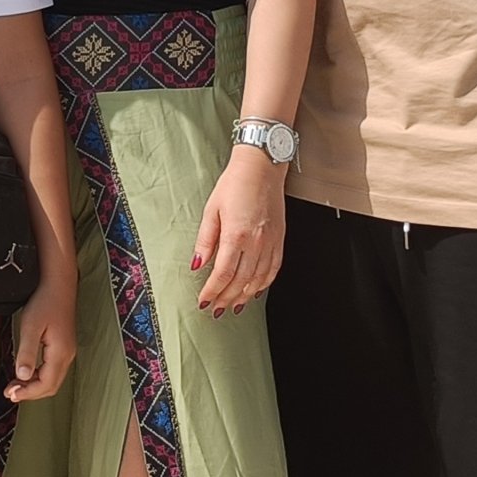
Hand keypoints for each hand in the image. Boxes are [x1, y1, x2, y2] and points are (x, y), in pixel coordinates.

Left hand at [3, 288, 76, 402]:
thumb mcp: (31, 326)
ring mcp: (67, 351)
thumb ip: (27, 352)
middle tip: (11, 393)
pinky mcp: (63, 347)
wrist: (58, 285)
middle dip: (31, 393)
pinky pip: (52, 370)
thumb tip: (22, 376)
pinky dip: (38, 376)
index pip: (46, 384)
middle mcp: (67, 355)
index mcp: (60, 353)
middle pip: (51, 386)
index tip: (11, 394)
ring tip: (15, 385)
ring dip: (34, 386)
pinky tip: (25, 373)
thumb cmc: (45, 302)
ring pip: (52, 379)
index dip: (28, 393)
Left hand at [193, 148, 286, 315]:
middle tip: (216, 309)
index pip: (223, 274)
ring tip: (234, 306)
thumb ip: (205, 240)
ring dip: (245, 296)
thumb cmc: (235, 183)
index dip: (212, 291)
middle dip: (226, 298)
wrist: (262, 167)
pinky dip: (264, 284)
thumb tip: (197, 264)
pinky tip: (255, 290)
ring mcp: (270, 242)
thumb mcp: (211, 209)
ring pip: (258, 279)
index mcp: (236, 235)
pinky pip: (273, 269)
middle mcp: (256, 242)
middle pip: (240, 281)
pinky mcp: (279, 239)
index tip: (204, 301)